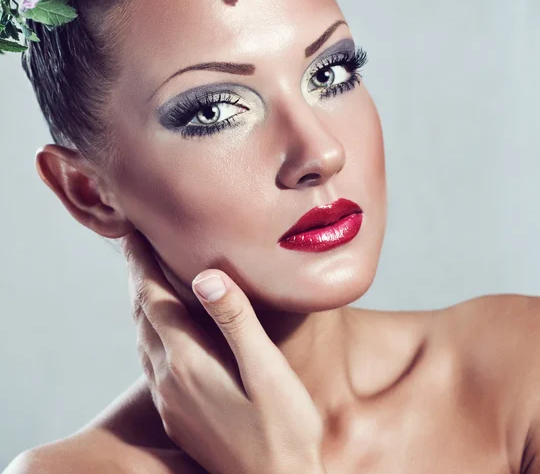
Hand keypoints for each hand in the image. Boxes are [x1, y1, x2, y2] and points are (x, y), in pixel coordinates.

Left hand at [121, 229, 326, 473]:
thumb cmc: (284, 430)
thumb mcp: (267, 371)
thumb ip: (236, 321)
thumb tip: (206, 276)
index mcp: (189, 362)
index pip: (154, 298)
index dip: (141, 262)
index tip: (134, 232)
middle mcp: (169, 379)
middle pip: (143, 315)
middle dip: (138, 276)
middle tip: (135, 244)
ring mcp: (170, 399)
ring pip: (143, 338)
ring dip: (142, 303)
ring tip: (144, 277)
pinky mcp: (177, 413)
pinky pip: (151, 360)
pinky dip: (150, 331)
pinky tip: (161, 329)